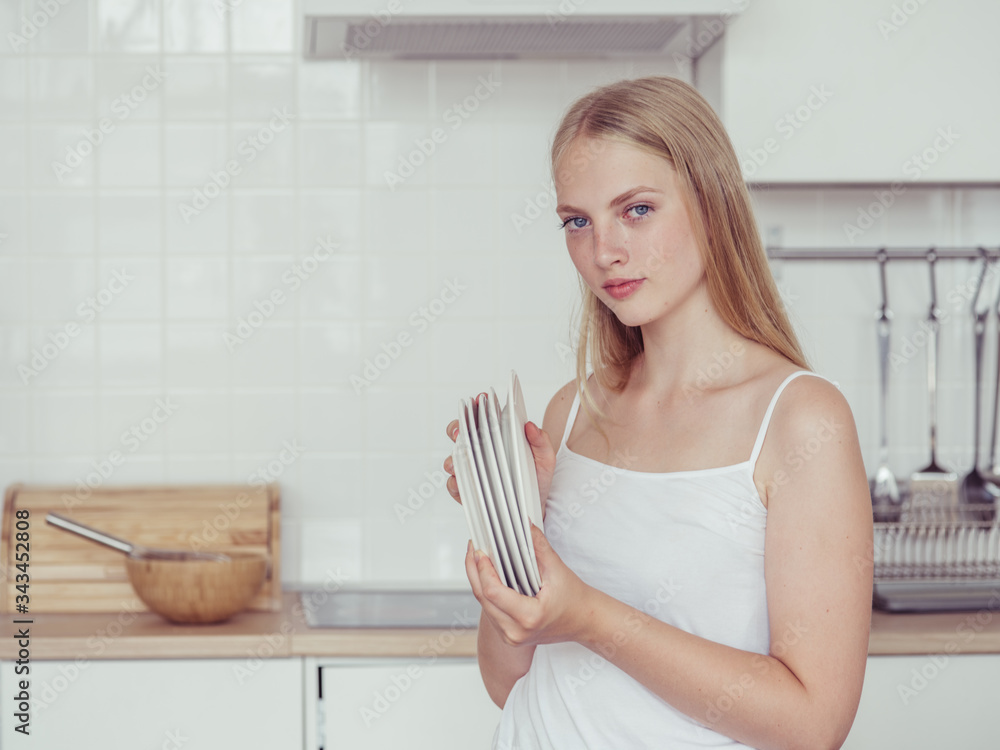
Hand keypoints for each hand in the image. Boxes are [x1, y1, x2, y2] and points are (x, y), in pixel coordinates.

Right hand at [443, 394, 556, 518]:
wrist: (534, 513)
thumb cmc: (536, 483)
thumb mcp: (545, 461)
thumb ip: (541, 443)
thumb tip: (530, 426)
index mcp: (497, 439)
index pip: (481, 418)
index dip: (476, 407)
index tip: (479, 401)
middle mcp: (480, 452)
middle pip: (459, 434)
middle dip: (456, 429)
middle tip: (461, 431)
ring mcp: (471, 471)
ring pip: (453, 460)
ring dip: (452, 459)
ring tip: (458, 463)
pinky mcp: (467, 491)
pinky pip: (455, 485)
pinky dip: (455, 484)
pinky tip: (461, 484)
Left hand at [464, 524, 592, 647]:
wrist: (584, 622)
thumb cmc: (574, 598)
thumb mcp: (557, 569)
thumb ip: (537, 545)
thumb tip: (523, 524)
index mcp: (529, 617)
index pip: (492, 591)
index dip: (483, 569)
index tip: (480, 550)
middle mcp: (516, 632)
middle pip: (483, 599)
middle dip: (474, 571)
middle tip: (473, 548)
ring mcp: (511, 637)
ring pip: (484, 606)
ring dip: (478, 581)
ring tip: (477, 558)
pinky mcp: (509, 636)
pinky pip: (491, 612)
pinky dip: (487, 593)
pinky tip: (487, 575)